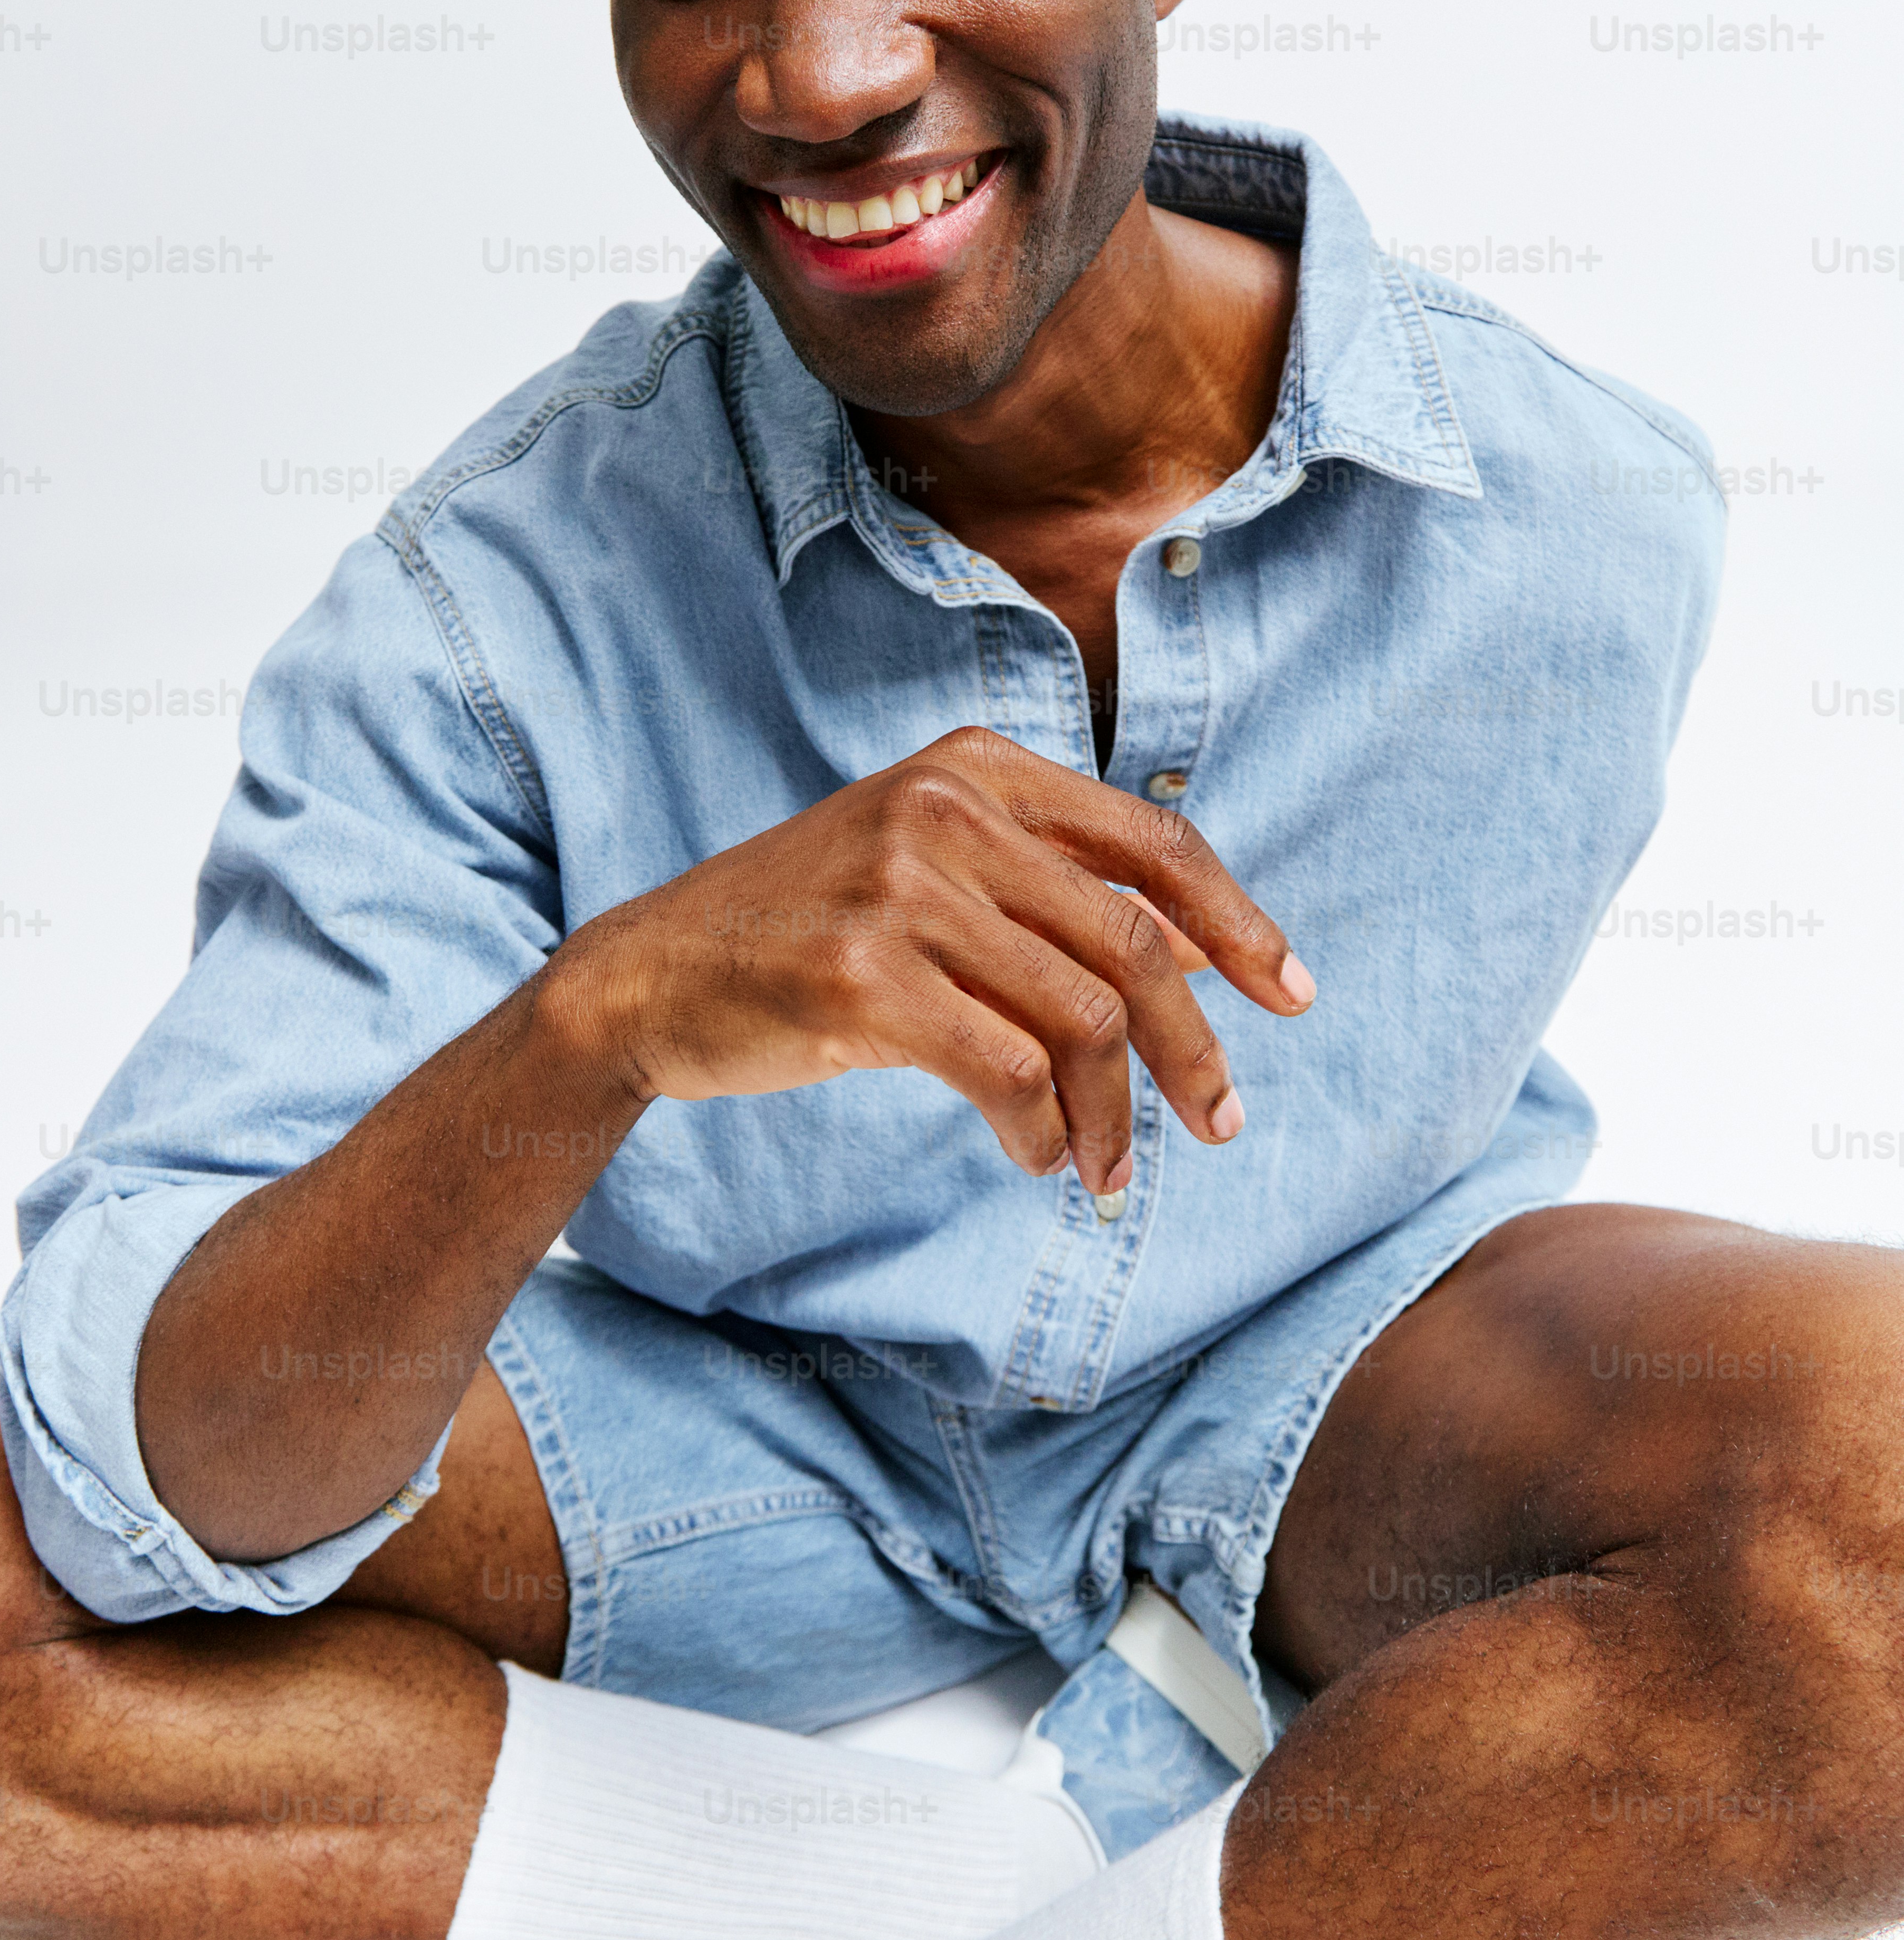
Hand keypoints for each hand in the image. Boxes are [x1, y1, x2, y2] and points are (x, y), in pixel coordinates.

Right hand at [569, 726, 1314, 1197]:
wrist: (649, 973)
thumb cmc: (808, 929)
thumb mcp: (934, 874)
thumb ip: (1056, 892)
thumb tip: (1205, 945)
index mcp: (974, 768)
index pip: (1152, 840)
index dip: (1237, 921)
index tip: (1290, 995)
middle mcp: (944, 810)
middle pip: (1130, 942)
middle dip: (1192, 1047)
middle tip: (1220, 1124)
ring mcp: (901, 889)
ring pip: (1080, 1018)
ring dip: (1114, 1116)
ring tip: (1108, 1172)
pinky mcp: (862, 976)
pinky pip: (1009, 1070)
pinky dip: (1043, 1130)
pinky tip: (1036, 1155)